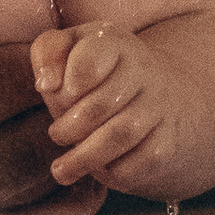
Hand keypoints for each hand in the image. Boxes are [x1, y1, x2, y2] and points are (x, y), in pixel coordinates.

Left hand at [30, 22, 172, 186]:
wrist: (157, 99)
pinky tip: (99, 170)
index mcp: (113, 42)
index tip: (54, 93)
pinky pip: (140, 162)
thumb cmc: (96, 77)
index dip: (67, 82)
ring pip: (120, 135)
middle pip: (100, 104)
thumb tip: (46, 82)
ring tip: (61, 170)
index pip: (91, 57)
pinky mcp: (168, 140)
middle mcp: (142, 70)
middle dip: (70, 127)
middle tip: (57, 135)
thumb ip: (48, 52)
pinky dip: (113, 172)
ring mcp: (158, 106)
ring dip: (84, 157)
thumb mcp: (69, 52)